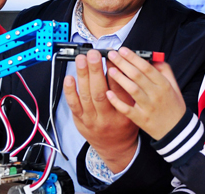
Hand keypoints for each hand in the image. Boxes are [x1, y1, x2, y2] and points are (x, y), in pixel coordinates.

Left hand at [63, 49, 138, 172]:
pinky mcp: (80, 120)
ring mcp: (91, 119)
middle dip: (95, 70)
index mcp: (124, 114)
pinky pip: (73, 105)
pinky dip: (70, 91)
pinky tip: (69, 78)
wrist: (116, 149)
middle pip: (99, 92)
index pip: (119, 89)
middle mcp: (107, 117)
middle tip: (93, 54)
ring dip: (82, 76)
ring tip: (81, 59)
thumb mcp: (135, 109)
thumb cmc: (125, 126)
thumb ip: (130, 90)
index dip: (114, 71)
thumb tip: (124, 66)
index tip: (110, 56)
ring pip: (85, 96)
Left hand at [106, 47, 185, 139]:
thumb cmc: (173, 105)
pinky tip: (108, 93)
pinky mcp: (141, 119)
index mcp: (164, 84)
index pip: (147, 67)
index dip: (134, 57)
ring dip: (120, 79)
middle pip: (137, 76)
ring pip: (132, 90)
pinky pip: (127, 109)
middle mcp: (156, 95)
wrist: (177, 131)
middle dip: (123, 63)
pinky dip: (117, 101)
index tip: (122, 50)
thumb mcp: (174, 85)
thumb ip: (164, 70)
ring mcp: (148, 107)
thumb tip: (151, 57)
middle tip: (111, 55)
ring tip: (110, 69)